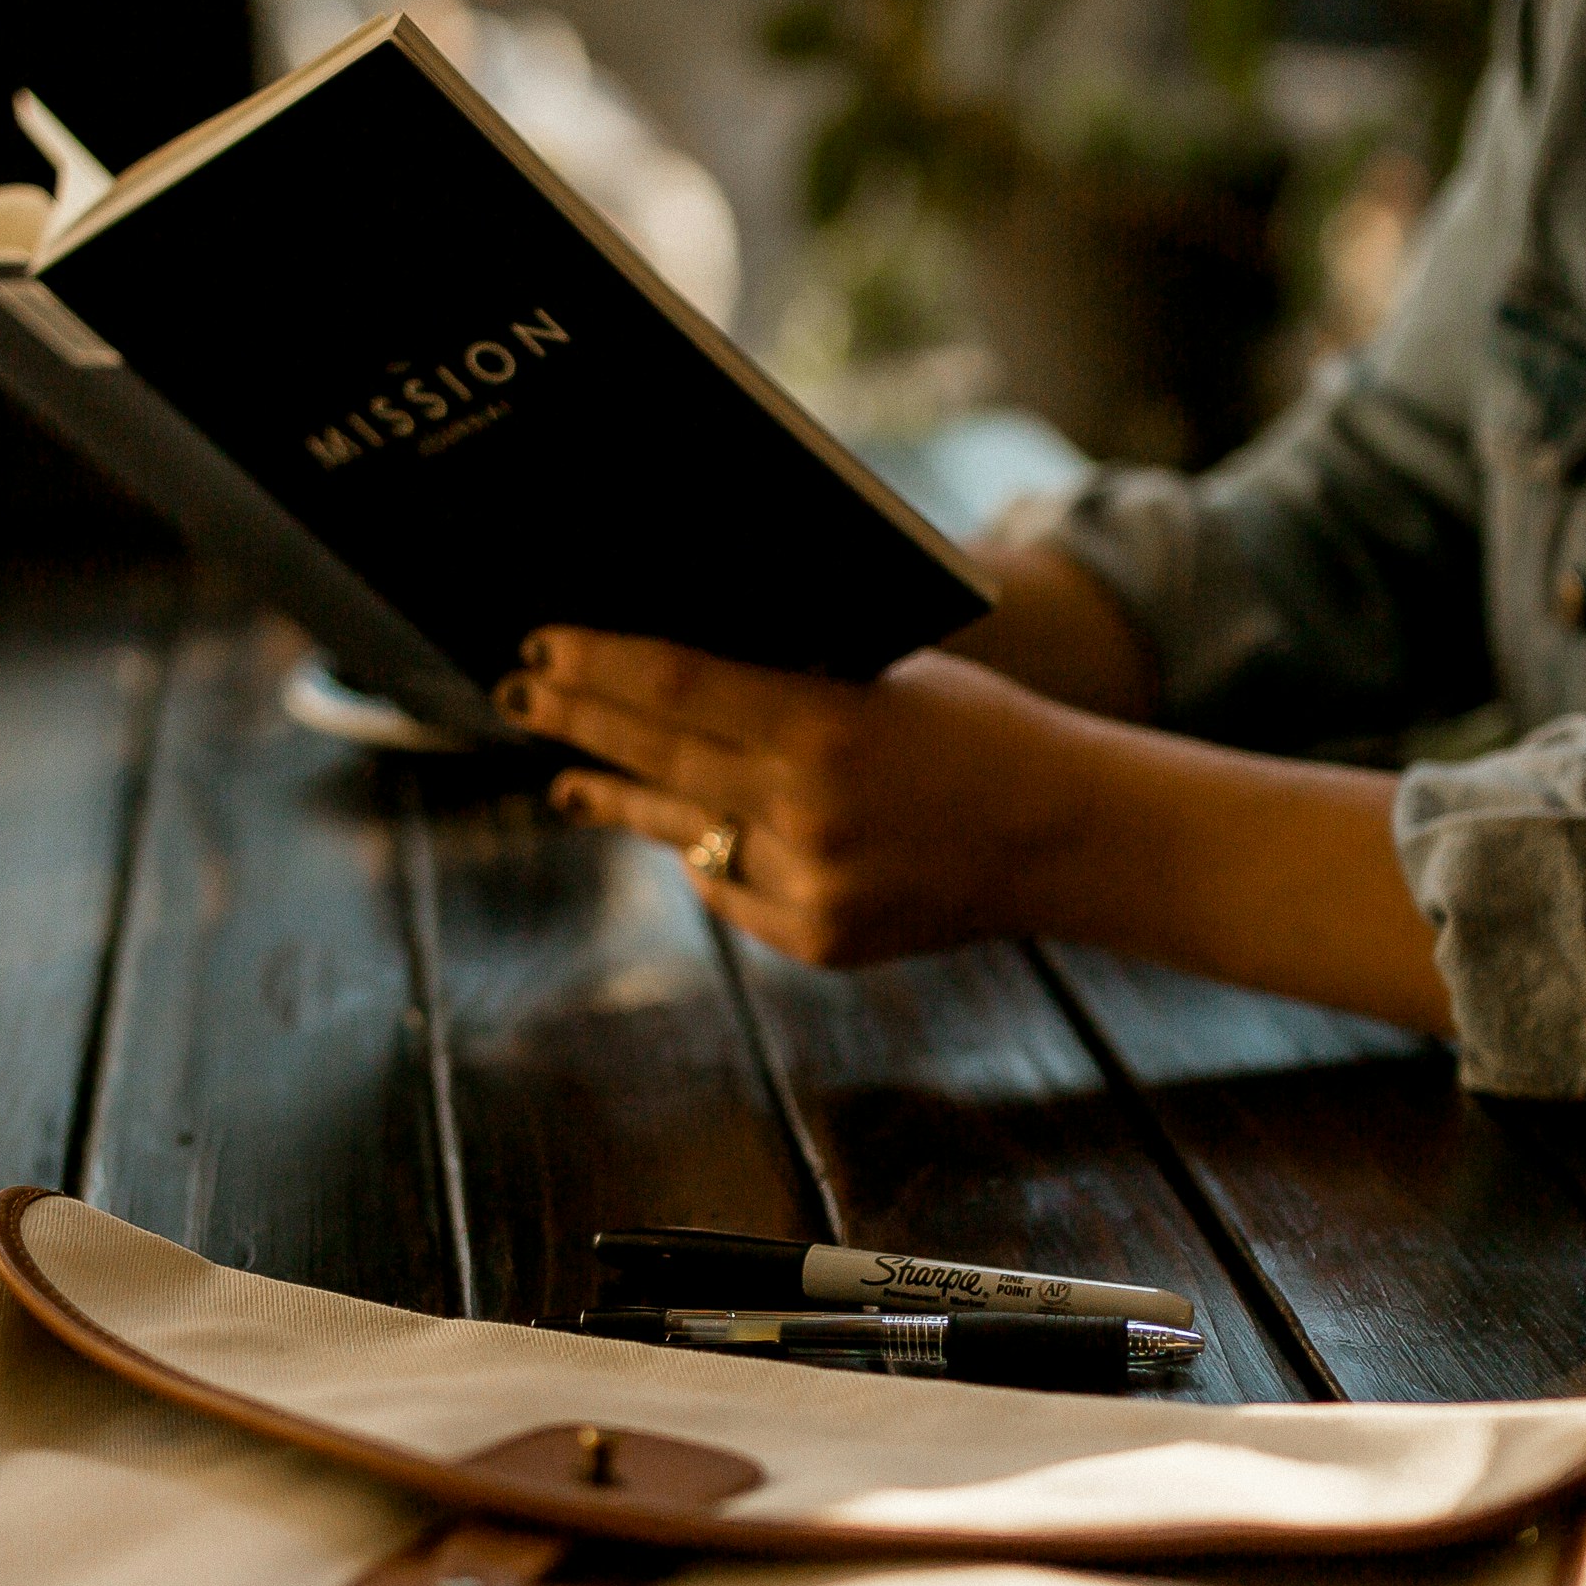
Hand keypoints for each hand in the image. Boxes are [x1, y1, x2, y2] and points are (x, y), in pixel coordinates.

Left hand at [500, 632, 1094, 966]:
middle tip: (517, 697)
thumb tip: (674, 675)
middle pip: (659, 759)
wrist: (1068, 837)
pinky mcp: (819, 938)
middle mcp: (807, 811)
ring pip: (685, 835)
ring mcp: (810, 884)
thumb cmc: (981, 733)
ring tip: (568, 784)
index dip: (597, 665)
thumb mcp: (887, 679)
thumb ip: (788, 683)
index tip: (539, 646)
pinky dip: (712, 858)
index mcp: (825, 726)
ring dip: (620, 804)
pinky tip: (687, 836)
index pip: (675, 686)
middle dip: (580, 724)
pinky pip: (731, 891)